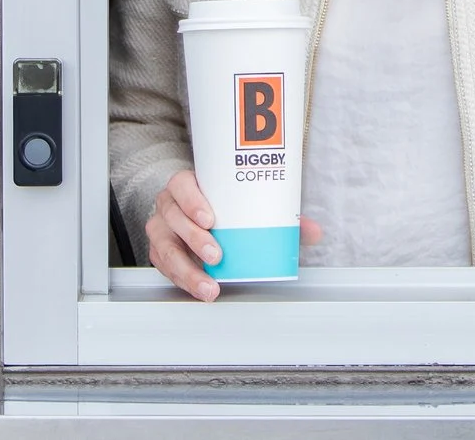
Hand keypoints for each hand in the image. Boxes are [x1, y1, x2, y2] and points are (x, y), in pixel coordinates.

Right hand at [144, 171, 321, 301]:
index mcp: (186, 184)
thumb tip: (312, 231)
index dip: (192, 200)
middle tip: (216, 255)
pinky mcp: (161, 252)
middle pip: (173, 218)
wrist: (194, 211)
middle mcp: (169, 205)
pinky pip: (164, 268)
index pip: (181, 185)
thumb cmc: (219, 203)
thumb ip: (279, 214)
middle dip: (193, 238)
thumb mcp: (243, 202)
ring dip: (187, 268)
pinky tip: (199, 289)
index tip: (210, 218)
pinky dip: (181, 280)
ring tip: (209, 284)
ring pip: (165, 248)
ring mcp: (162, 230)